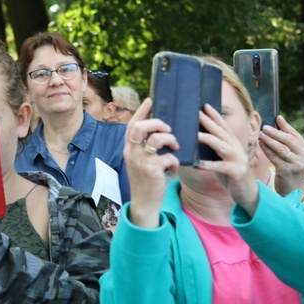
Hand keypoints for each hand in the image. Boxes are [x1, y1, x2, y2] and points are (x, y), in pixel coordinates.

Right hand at [123, 98, 179, 228]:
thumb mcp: (139, 162)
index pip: (132, 125)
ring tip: (175, 147)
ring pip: (158, 139)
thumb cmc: (145, 181)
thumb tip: (159, 131)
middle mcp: (132, 153)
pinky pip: (169, 157)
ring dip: (171, 140)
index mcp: (128, 149)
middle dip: (158, 123)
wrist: (144, 203)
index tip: (150, 100)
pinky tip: (173, 170)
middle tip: (168, 129)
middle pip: (141, 127)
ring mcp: (141, 161)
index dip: (141, 111)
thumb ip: (143, 147)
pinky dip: (175, 162)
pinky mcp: (152, 170)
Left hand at [196, 104, 258, 214]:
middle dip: (209, 122)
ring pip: (222, 146)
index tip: (204, 105)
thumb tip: (197, 139)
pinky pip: (220, 167)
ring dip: (209, 140)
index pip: (223, 126)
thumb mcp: (222, 159)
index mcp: (233, 143)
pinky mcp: (236, 172)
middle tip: (197, 113)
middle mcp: (236, 148)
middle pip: (221, 132)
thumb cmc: (231, 174)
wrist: (247, 192)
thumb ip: (214, 149)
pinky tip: (198, 164)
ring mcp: (237, 159)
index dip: (215, 115)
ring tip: (196, 136)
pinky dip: (209, 165)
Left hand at [259, 116, 303, 196]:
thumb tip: (278, 120)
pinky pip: (274, 158)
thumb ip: (288, 141)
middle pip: (289, 140)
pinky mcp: (286, 171)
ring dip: (269, 140)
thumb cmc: (291, 169)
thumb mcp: (294, 155)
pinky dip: (267, 150)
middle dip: (276, 133)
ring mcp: (296, 164)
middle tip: (265, 127)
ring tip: (261, 134)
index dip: (285, 126)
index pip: (295, 135)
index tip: (277, 118)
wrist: (294, 190)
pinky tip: (261, 144)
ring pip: (281, 149)